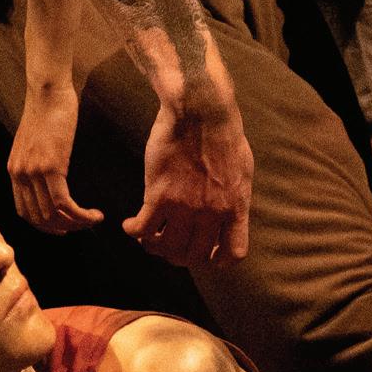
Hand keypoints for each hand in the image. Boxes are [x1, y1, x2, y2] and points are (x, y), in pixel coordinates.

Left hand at [9, 80, 103, 233]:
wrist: (47, 90)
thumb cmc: (47, 110)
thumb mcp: (35, 142)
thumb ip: (37, 162)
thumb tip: (50, 178)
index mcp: (14, 170)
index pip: (24, 212)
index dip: (45, 226)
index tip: (63, 227)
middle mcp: (20, 175)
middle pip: (39, 219)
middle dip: (63, 229)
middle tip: (82, 226)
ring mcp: (33, 172)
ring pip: (53, 215)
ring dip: (76, 224)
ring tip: (93, 220)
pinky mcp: (50, 167)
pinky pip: (64, 204)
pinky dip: (81, 215)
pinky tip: (94, 214)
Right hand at [123, 96, 252, 264]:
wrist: (200, 111)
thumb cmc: (223, 135)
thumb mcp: (242, 170)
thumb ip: (234, 197)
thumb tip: (228, 212)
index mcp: (235, 207)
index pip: (232, 254)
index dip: (217, 260)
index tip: (206, 254)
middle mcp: (210, 213)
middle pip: (194, 255)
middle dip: (181, 256)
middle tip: (170, 245)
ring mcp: (184, 206)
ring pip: (167, 248)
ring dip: (155, 247)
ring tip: (149, 237)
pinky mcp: (158, 195)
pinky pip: (142, 229)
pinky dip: (134, 232)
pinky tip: (129, 226)